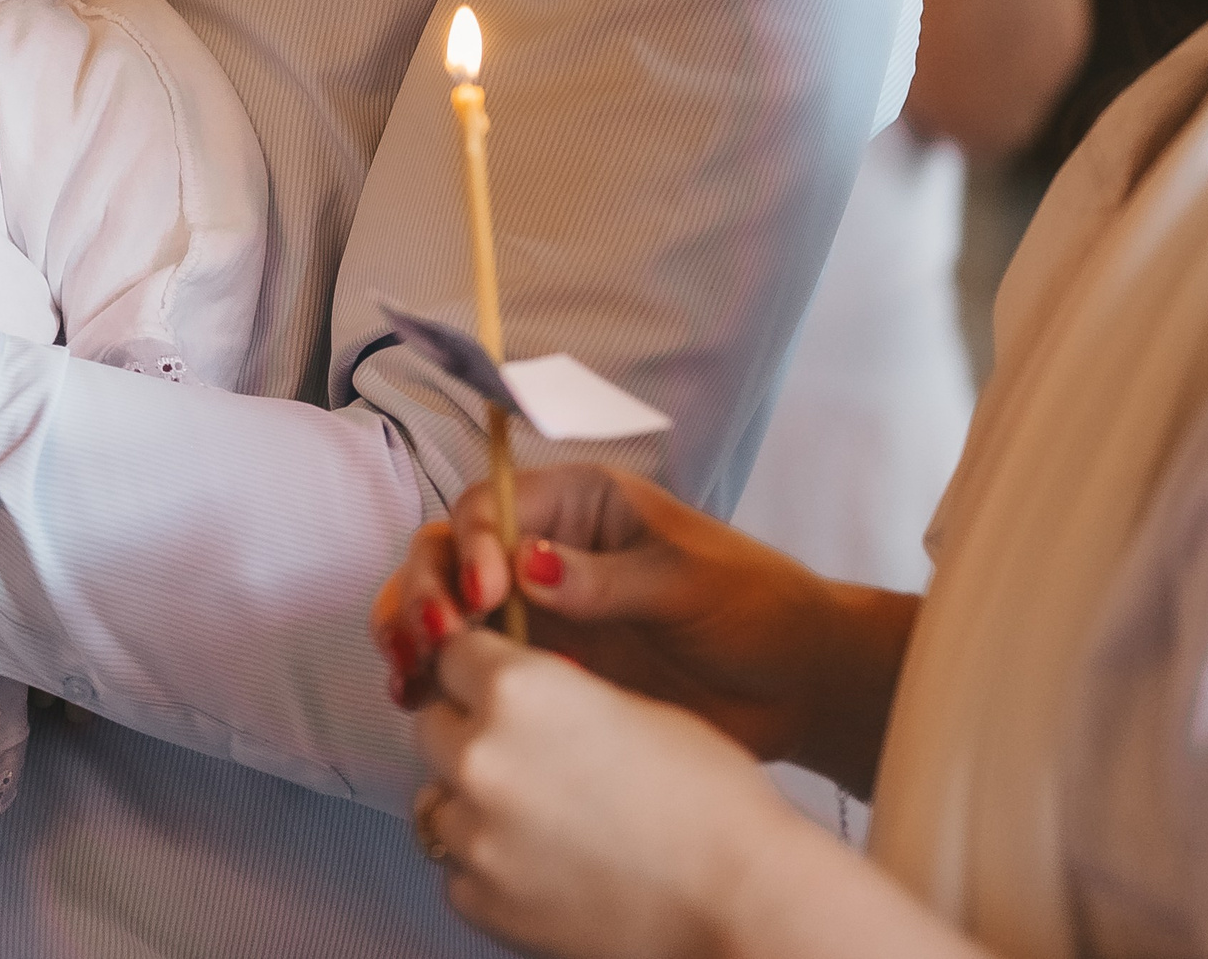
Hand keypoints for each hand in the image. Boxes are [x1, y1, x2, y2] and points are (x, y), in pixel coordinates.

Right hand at [371, 466, 913, 785]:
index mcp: (576, 506)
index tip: (486, 597)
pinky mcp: (539, 670)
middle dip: (425, 589)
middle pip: (447, 552)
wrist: (799, 686)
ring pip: (443, 607)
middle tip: (433, 640)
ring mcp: (535, 613)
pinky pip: (467, 666)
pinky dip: (433, 677)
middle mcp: (540, 550)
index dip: (471, 546)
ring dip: (412, 632)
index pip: (489, 508)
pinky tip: (418, 700)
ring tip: (408, 675)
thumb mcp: (688, 582)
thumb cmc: (757, 610)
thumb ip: (606, 579)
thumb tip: (526, 568)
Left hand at [410, 630, 807, 958]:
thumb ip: (556, 693)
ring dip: (475, 803)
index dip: (479, 670)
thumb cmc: (712, 802)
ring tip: (545, 820)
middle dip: (469, 733)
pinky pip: (456, 868)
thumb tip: (522, 697)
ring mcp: (475, 833)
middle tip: (528, 758)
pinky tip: (547, 867)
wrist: (744, 902)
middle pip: (433, 725)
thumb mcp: (633, 705)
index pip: (451, 654)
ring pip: (439, 799)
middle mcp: (481, 754)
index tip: (493, 685)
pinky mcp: (479, 899)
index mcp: (518, 689)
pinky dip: (489, 866)